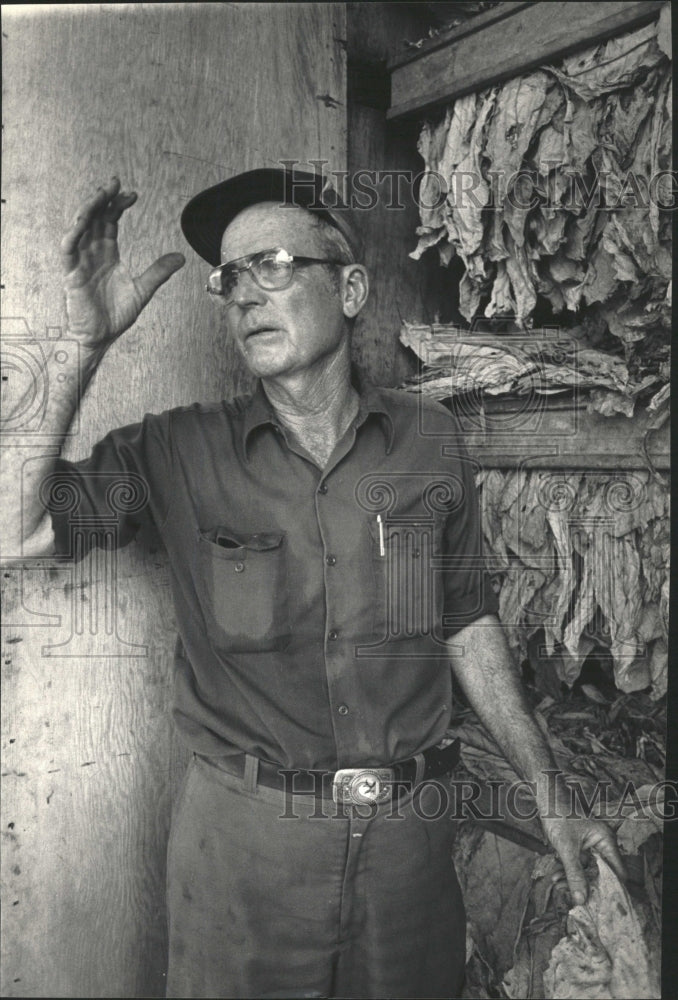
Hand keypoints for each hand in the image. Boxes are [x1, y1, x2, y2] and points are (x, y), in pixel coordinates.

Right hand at [60, 176, 184, 347]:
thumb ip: (158, 272)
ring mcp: (80, 261)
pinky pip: (68, 249)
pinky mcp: (70, 273)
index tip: (133, 194)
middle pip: (95, 217)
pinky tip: (81, 221)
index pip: (110, 221)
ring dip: (88, 209)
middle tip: (115, 182)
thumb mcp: (142, 289)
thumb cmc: (115, 315)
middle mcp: (92, 252)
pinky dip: (72, 234)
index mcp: (107, 253)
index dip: (118, 205)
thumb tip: (181, 257)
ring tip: (100, 194)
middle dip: (103, 198)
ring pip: (79, 227)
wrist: (99, 337)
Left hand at [540, 813, 626, 904]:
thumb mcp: (567, 848)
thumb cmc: (558, 814)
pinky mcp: (578, 846)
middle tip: (571, 896)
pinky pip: (576, 864)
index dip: (610, 889)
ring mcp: (589, 845)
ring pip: (585, 870)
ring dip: (572, 879)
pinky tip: (555, 876)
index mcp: (606, 841)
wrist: (544, 796)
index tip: (598, 903)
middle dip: (585, 886)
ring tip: (557, 883)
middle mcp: (601, 844)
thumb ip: (574, 874)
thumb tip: (581, 899)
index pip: (617, 872)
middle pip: (600, 874)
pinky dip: (567, 870)